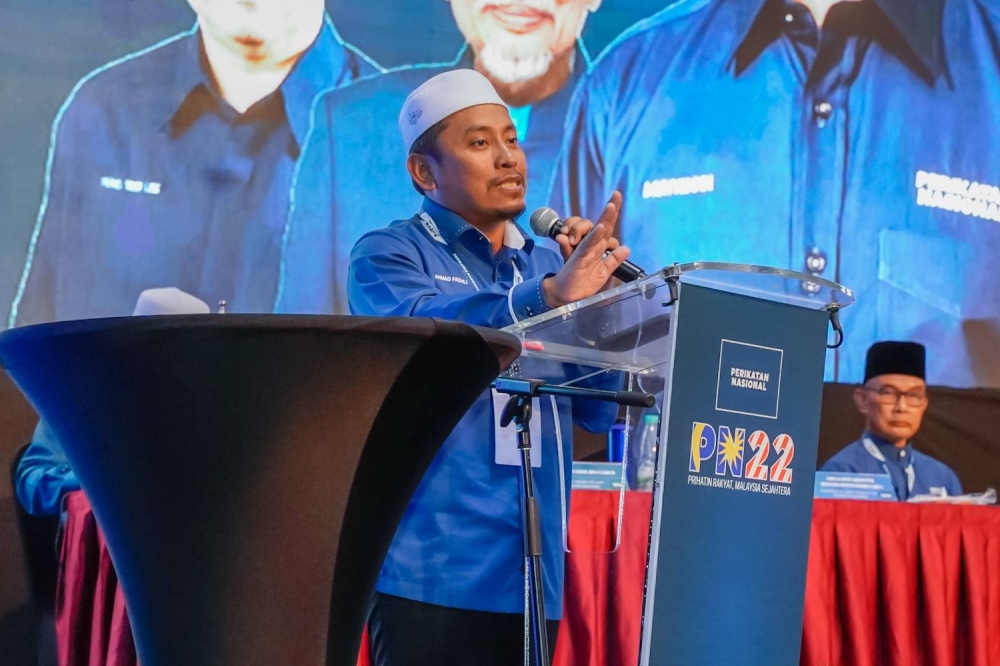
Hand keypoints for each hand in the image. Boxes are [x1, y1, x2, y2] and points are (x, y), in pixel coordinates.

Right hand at [542, 191, 629, 307]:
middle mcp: (591, 245)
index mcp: (598, 247)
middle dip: (609, 210)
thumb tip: (627, 248)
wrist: (567, 296)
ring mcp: (584, 250)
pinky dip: (594, 236)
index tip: (617, 196)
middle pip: (600, 224)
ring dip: (603, 217)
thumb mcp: (603, 271)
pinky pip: (587, 245)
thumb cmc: (582, 282)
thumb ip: (613, 260)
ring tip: (611, 207)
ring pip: (593, 230)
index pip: (607, 227)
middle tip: (616, 196)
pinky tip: (601, 228)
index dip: (613, 213)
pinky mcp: (578, 258)